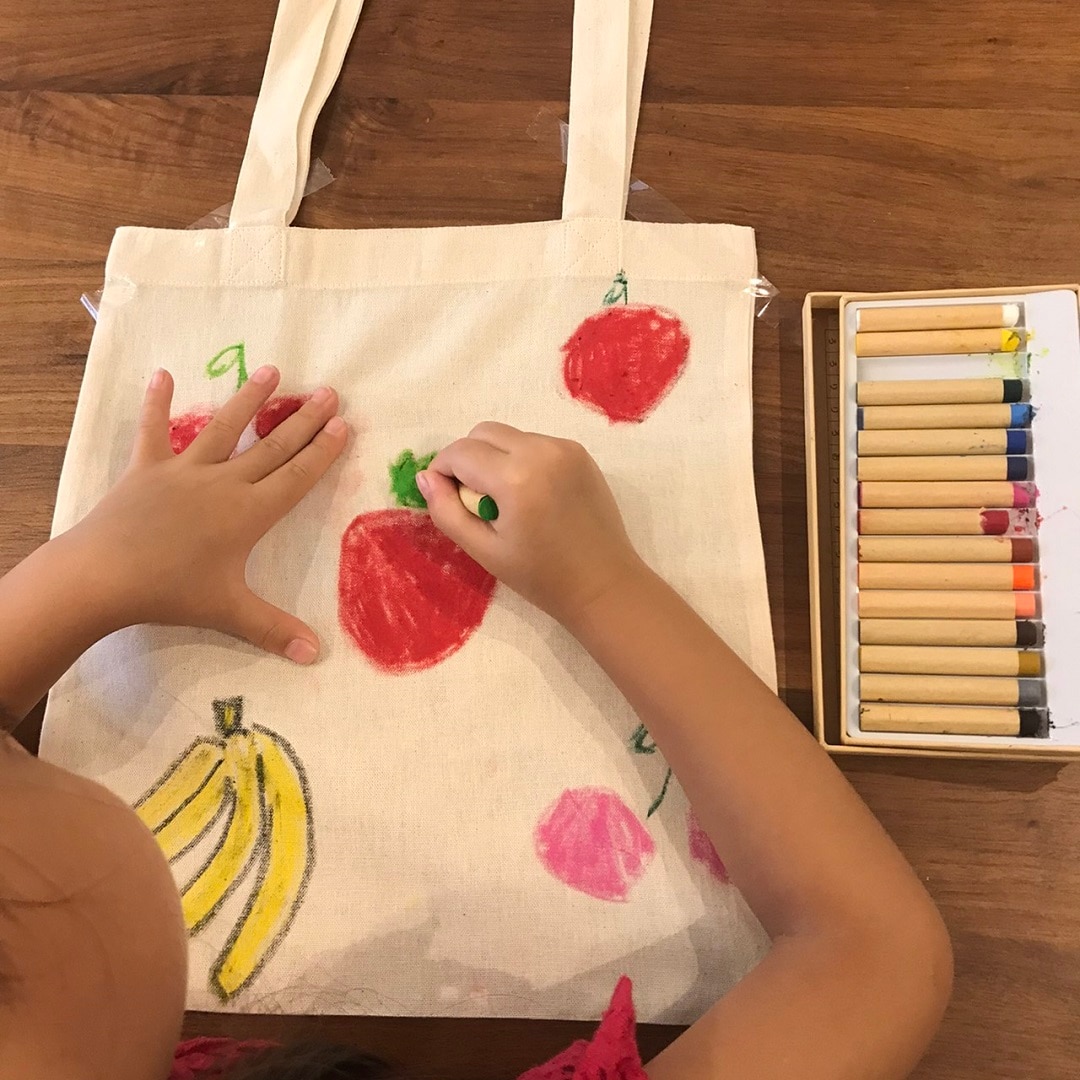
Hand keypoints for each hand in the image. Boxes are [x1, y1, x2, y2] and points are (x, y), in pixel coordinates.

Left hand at [60, 365, 346, 662]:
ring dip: (249, 399)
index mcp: (248, 513)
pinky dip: (156, 403)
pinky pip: (153, 431)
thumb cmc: (171, 593)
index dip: (322, 451)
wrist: (104, 576)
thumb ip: (274, 629)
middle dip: (302, 419)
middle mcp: (223, 483)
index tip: (343, 424)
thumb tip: (315, 654)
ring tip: (271, 370)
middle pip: (271, 446)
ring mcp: (184, 472)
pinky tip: (162, 374)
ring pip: (224, 428)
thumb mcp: (229, 612)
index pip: (296, 476)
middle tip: (327, 391)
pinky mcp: (147, 469)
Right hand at [416, 423, 645, 624]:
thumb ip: (447, 511)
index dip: (442, 470)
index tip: (446, 496)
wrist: (604, 584)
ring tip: (506, 500)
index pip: (460, 452)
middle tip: (474, 498)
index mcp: (516, 477)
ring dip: (495, 457)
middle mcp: (541, 451)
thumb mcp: (484, 550)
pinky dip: (522, 459)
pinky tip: (532, 496)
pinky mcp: (579, 453)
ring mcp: (564, 448)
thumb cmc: (541, 577)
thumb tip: (426, 478)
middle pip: (483, 432)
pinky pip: (535, 443)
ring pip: (510, 435)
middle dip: (468, 458)